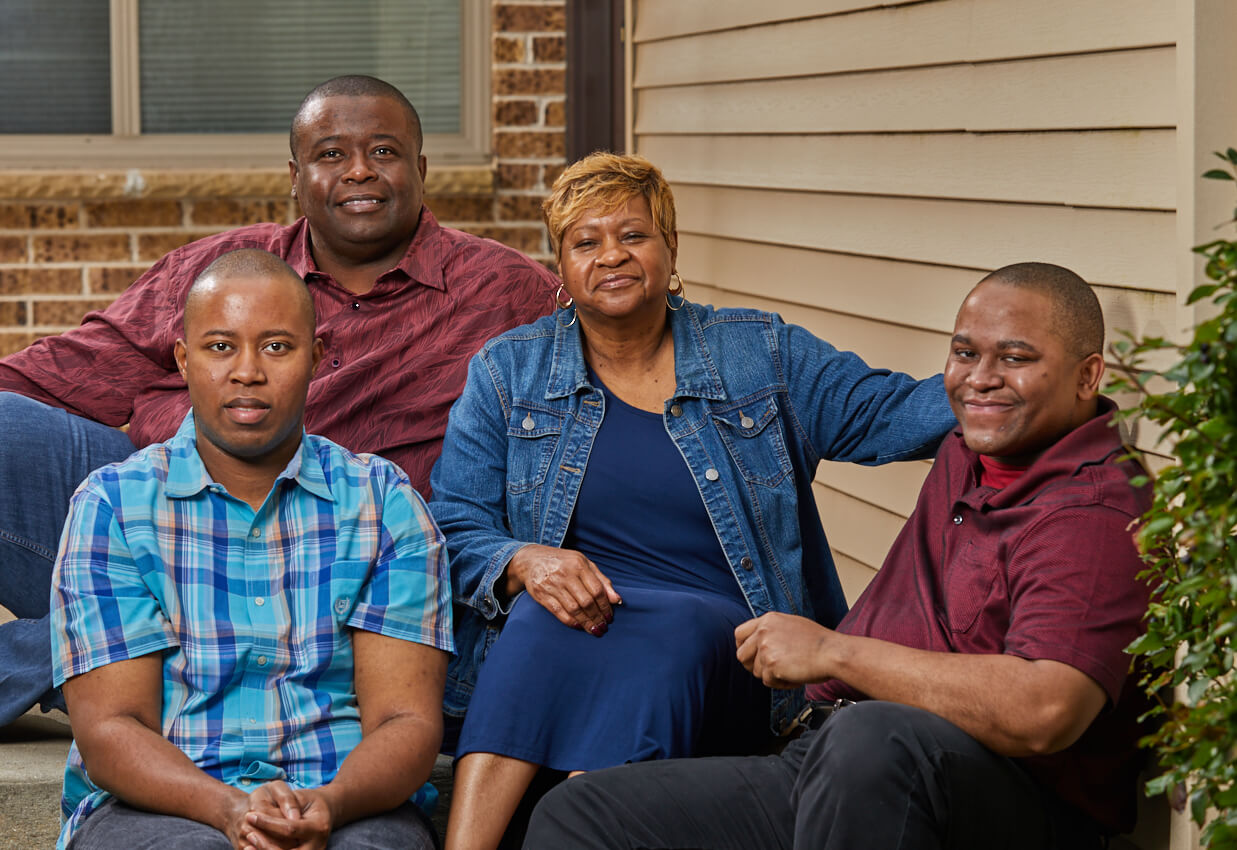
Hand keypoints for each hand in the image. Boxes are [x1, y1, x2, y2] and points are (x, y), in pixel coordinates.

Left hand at [238, 783, 332, 849]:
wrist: (322, 813)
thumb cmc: (307, 801)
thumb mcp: (300, 795)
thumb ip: (288, 802)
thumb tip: (275, 818)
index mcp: (319, 826)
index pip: (290, 829)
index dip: (268, 823)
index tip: (250, 815)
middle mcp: (317, 845)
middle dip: (265, 845)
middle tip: (250, 834)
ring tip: (249, 844)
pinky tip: (253, 849)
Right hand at [506, 544, 621, 634]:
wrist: (531, 560)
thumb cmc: (564, 562)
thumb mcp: (584, 564)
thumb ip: (602, 581)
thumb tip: (617, 600)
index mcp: (578, 565)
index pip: (597, 590)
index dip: (605, 606)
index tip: (610, 617)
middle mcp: (565, 574)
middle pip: (586, 601)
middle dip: (597, 617)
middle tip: (603, 628)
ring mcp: (552, 585)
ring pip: (573, 609)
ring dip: (586, 622)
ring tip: (594, 630)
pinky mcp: (541, 595)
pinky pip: (558, 612)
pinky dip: (570, 621)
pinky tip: (579, 626)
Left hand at [735, 613, 833, 688]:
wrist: (832, 652)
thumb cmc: (818, 642)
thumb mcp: (791, 625)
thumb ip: (772, 631)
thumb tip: (758, 644)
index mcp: (768, 620)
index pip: (740, 634)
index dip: (743, 648)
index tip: (750, 657)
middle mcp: (763, 632)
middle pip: (742, 656)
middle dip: (753, 666)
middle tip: (769, 670)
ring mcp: (766, 648)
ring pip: (756, 672)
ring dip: (772, 676)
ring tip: (791, 671)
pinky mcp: (771, 665)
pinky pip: (768, 682)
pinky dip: (781, 683)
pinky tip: (795, 676)